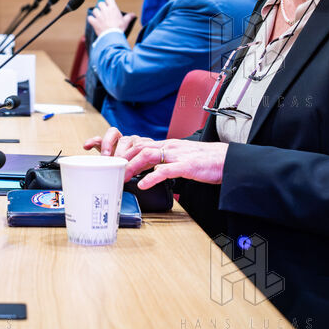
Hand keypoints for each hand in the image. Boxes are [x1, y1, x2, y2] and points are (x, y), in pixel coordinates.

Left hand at [83, 127, 227, 188]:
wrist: (227, 160)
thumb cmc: (204, 161)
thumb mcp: (178, 158)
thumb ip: (162, 162)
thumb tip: (146, 171)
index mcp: (165, 145)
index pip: (136, 142)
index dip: (118, 148)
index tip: (101, 155)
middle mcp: (168, 146)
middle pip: (138, 147)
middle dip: (120, 158)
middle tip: (108, 171)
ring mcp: (178, 155)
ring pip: (148, 155)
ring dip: (132, 167)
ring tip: (121, 178)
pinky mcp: (188, 166)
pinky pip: (167, 170)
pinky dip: (153, 177)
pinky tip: (143, 185)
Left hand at [87, 0, 133, 37]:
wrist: (112, 37)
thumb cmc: (119, 29)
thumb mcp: (125, 22)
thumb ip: (129, 17)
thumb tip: (133, 15)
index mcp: (113, 8)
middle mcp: (105, 10)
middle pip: (100, 3)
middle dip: (102, 7)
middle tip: (105, 12)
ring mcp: (99, 15)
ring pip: (95, 10)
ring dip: (96, 13)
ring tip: (100, 18)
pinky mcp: (94, 21)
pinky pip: (90, 17)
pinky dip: (91, 19)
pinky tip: (94, 22)